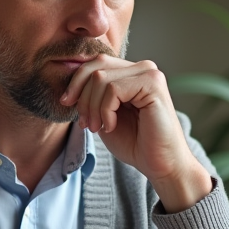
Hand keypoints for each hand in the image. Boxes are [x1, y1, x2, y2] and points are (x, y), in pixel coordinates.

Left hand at [60, 55, 211, 211]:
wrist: (160, 165)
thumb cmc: (135, 143)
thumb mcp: (103, 114)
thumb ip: (92, 94)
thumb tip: (69, 80)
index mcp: (131, 72)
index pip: (95, 63)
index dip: (76, 83)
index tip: (68, 106)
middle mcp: (142, 68)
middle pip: (95, 66)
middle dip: (82, 96)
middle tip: (85, 122)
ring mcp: (149, 74)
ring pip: (100, 78)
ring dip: (92, 107)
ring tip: (98, 127)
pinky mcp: (153, 84)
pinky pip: (113, 90)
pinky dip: (105, 111)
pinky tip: (111, 126)